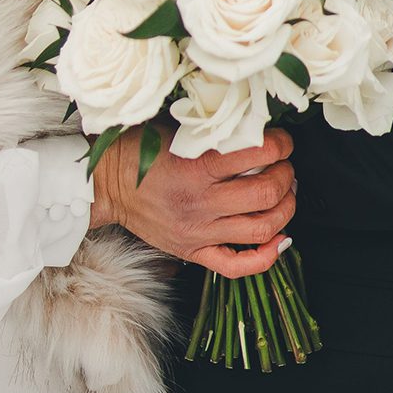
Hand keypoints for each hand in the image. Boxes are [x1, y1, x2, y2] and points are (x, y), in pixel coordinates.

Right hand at [90, 125, 296, 278]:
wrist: (107, 184)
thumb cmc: (138, 151)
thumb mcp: (174, 130)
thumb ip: (212, 132)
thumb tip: (254, 127)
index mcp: (196, 167)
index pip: (257, 154)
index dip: (281, 144)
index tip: (283, 141)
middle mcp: (200, 203)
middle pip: (265, 194)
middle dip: (286, 176)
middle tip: (285, 167)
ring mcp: (198, 232)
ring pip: (261, 229)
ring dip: (284, 210)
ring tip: (284, 195)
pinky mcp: (193, 252)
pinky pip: (237, 266)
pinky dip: (266, 256)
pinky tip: (278, 239)